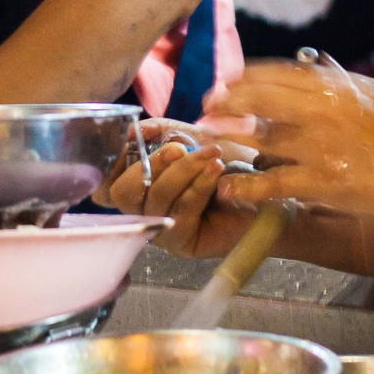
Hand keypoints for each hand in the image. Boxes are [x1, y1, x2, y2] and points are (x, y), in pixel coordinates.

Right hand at [93, 120, 257, 258]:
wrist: (267, 192)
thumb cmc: (228, 163)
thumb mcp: (191, 136)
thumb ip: (159, 130)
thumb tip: (134, 131)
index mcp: (139, 185)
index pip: (106, 179)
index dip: (114, 161)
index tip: (137, 140)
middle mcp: (142, 210)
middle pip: (122, 192)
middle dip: (151, 165)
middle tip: (179, 149)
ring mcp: (159, 229)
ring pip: (156, 198)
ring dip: (183, 171)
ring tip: (210, 154)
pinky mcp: (180, 243)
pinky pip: (180, 210)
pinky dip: (197, 185)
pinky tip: (215, 171)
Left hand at [207, 58, 373, 220]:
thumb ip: (342, 80)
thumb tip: (315, 62)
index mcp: (337, 87)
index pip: (279, 74)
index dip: (245, 77)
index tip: (227, 82)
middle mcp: (323, 112)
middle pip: (259, 99)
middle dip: (226, 101)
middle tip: (206, 106)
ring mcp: (319, 148)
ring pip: (259, 137)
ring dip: (227, 136)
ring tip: (207, 137)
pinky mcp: (321, 183)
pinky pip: (272, 182)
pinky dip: (246, 184)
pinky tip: (227, 186)